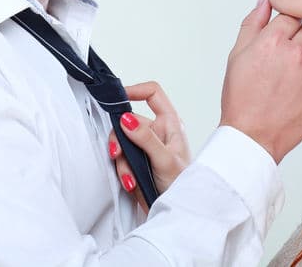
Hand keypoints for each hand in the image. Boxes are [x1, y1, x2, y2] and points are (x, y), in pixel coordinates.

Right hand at [107, 81, 190, 211]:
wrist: (180, 211)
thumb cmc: (183, 184)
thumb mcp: (165, 159)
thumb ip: (145, 138)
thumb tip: (127, 118)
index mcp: (169, 123)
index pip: (152, 94)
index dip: (135, 90)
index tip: (118, 98)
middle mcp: (157, 132)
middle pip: (128, 121)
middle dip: (120, 139)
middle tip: (118, 153)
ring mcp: (146, 147)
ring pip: (122, 143)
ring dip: (122, 161)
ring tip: (130, 177)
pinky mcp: (137, 163)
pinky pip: (121, 160)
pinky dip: (123, 172)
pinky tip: (131, 183)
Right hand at [220, 0, 301, 163]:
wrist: (253, 136)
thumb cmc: (241, 97)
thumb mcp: (237, 54)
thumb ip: (253, 22)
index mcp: (272, 39)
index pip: (290, 14)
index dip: (283, 26)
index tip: (278, 38)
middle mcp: (296, 51)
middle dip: (296, 38)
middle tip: (282, 58)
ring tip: (292, 72)